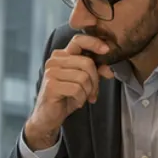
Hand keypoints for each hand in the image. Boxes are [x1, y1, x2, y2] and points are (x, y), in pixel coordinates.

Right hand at [22, 34, 116, 149]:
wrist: (48, 117)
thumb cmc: (65, 97)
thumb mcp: (82, 82)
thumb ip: (95, 72)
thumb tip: (110, 70)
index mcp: (61, 56)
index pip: (79, 40)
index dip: (94, 43)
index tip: (106, 50)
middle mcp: (54, 61)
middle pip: (87, 63)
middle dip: (95, 80)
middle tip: (93, 92)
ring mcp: (51, 72)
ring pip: (83, 77)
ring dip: (88, 91)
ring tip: (83, 98)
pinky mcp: (51, 85)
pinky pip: (77, 89)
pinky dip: (81, 98)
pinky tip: (76, 102)